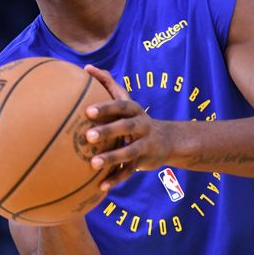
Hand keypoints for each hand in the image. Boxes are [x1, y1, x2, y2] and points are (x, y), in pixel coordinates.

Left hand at [83, 65, 172, 190]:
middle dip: (108, 130)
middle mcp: (141, 125)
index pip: (121, 105)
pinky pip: (129, 172)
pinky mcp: (143, 162)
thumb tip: (86, 67)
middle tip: (88, 136)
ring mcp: (144, 145)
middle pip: (126, 126)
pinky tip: (101, 187)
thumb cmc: (134, 117)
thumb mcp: (125, 99)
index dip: (106, 107)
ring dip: (112, 158)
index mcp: (134, 110)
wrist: (167, 140)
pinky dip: (115, 179)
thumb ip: (107, 82)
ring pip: (129, 152)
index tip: (87, 111)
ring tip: (93, 164)